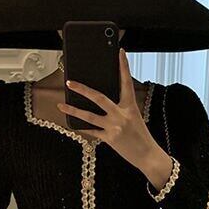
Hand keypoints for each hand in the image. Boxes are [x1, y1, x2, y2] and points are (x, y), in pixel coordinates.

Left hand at [57, 48, 161, 169]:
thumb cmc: (141, 136)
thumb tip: (102, 102)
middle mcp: (121, 114)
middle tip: (70, 82)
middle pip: (99, 97)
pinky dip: (82, 127)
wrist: (148, 155)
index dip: (123, 66)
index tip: (119, 52)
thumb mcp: (134, 117)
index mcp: (130, 106)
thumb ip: (120, 109)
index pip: (126, 82)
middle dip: (82, 89)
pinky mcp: (109, 139)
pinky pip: (92, 131)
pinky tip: (72, 123)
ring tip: (61, 106)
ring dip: (73, 110)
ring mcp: (114, 127)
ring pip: (89, 116)